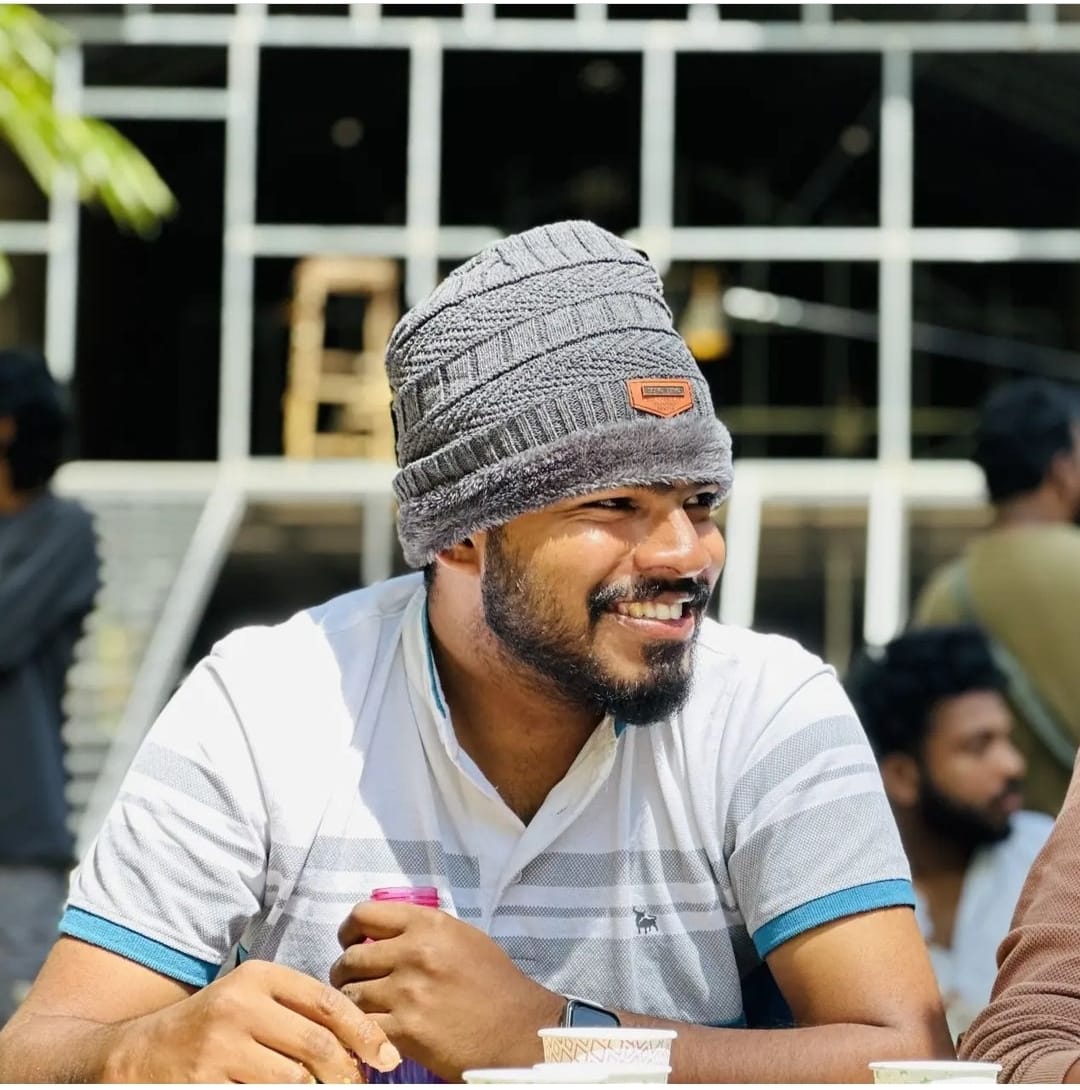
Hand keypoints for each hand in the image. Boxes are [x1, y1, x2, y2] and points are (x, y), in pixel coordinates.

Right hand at [105, 958, 400, 1082]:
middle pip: (317, 1045)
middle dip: (349, 1072)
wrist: (136, 1054)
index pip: (327, 1002)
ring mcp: (219, 1047)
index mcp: (258, 976)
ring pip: (295, 1080)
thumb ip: (298, 1008)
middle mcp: (240, 1006)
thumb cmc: (210, 1026)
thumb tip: (360, 1039)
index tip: (388, 1056)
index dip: (364, 1031)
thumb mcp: (251, 999)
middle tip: (362, 1086)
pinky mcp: (205, 1084)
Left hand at [331, 902, 563, 1080]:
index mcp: (429, 924)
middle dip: (344, 971)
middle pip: (351, 957)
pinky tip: (369, 1030)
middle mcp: (415, 952)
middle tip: (351, 981)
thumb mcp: (462, 938)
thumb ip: (424, 931)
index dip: (349, 929)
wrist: (518, 1029)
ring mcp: (408, 992)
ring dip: (350, 1002)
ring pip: (351, 994)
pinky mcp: (406, 1030)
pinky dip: (360, 1030)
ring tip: (359, 1008)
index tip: (349, 941)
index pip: (365, 914)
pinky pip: (363, 1026)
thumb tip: (385, 935)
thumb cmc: (495, 983)